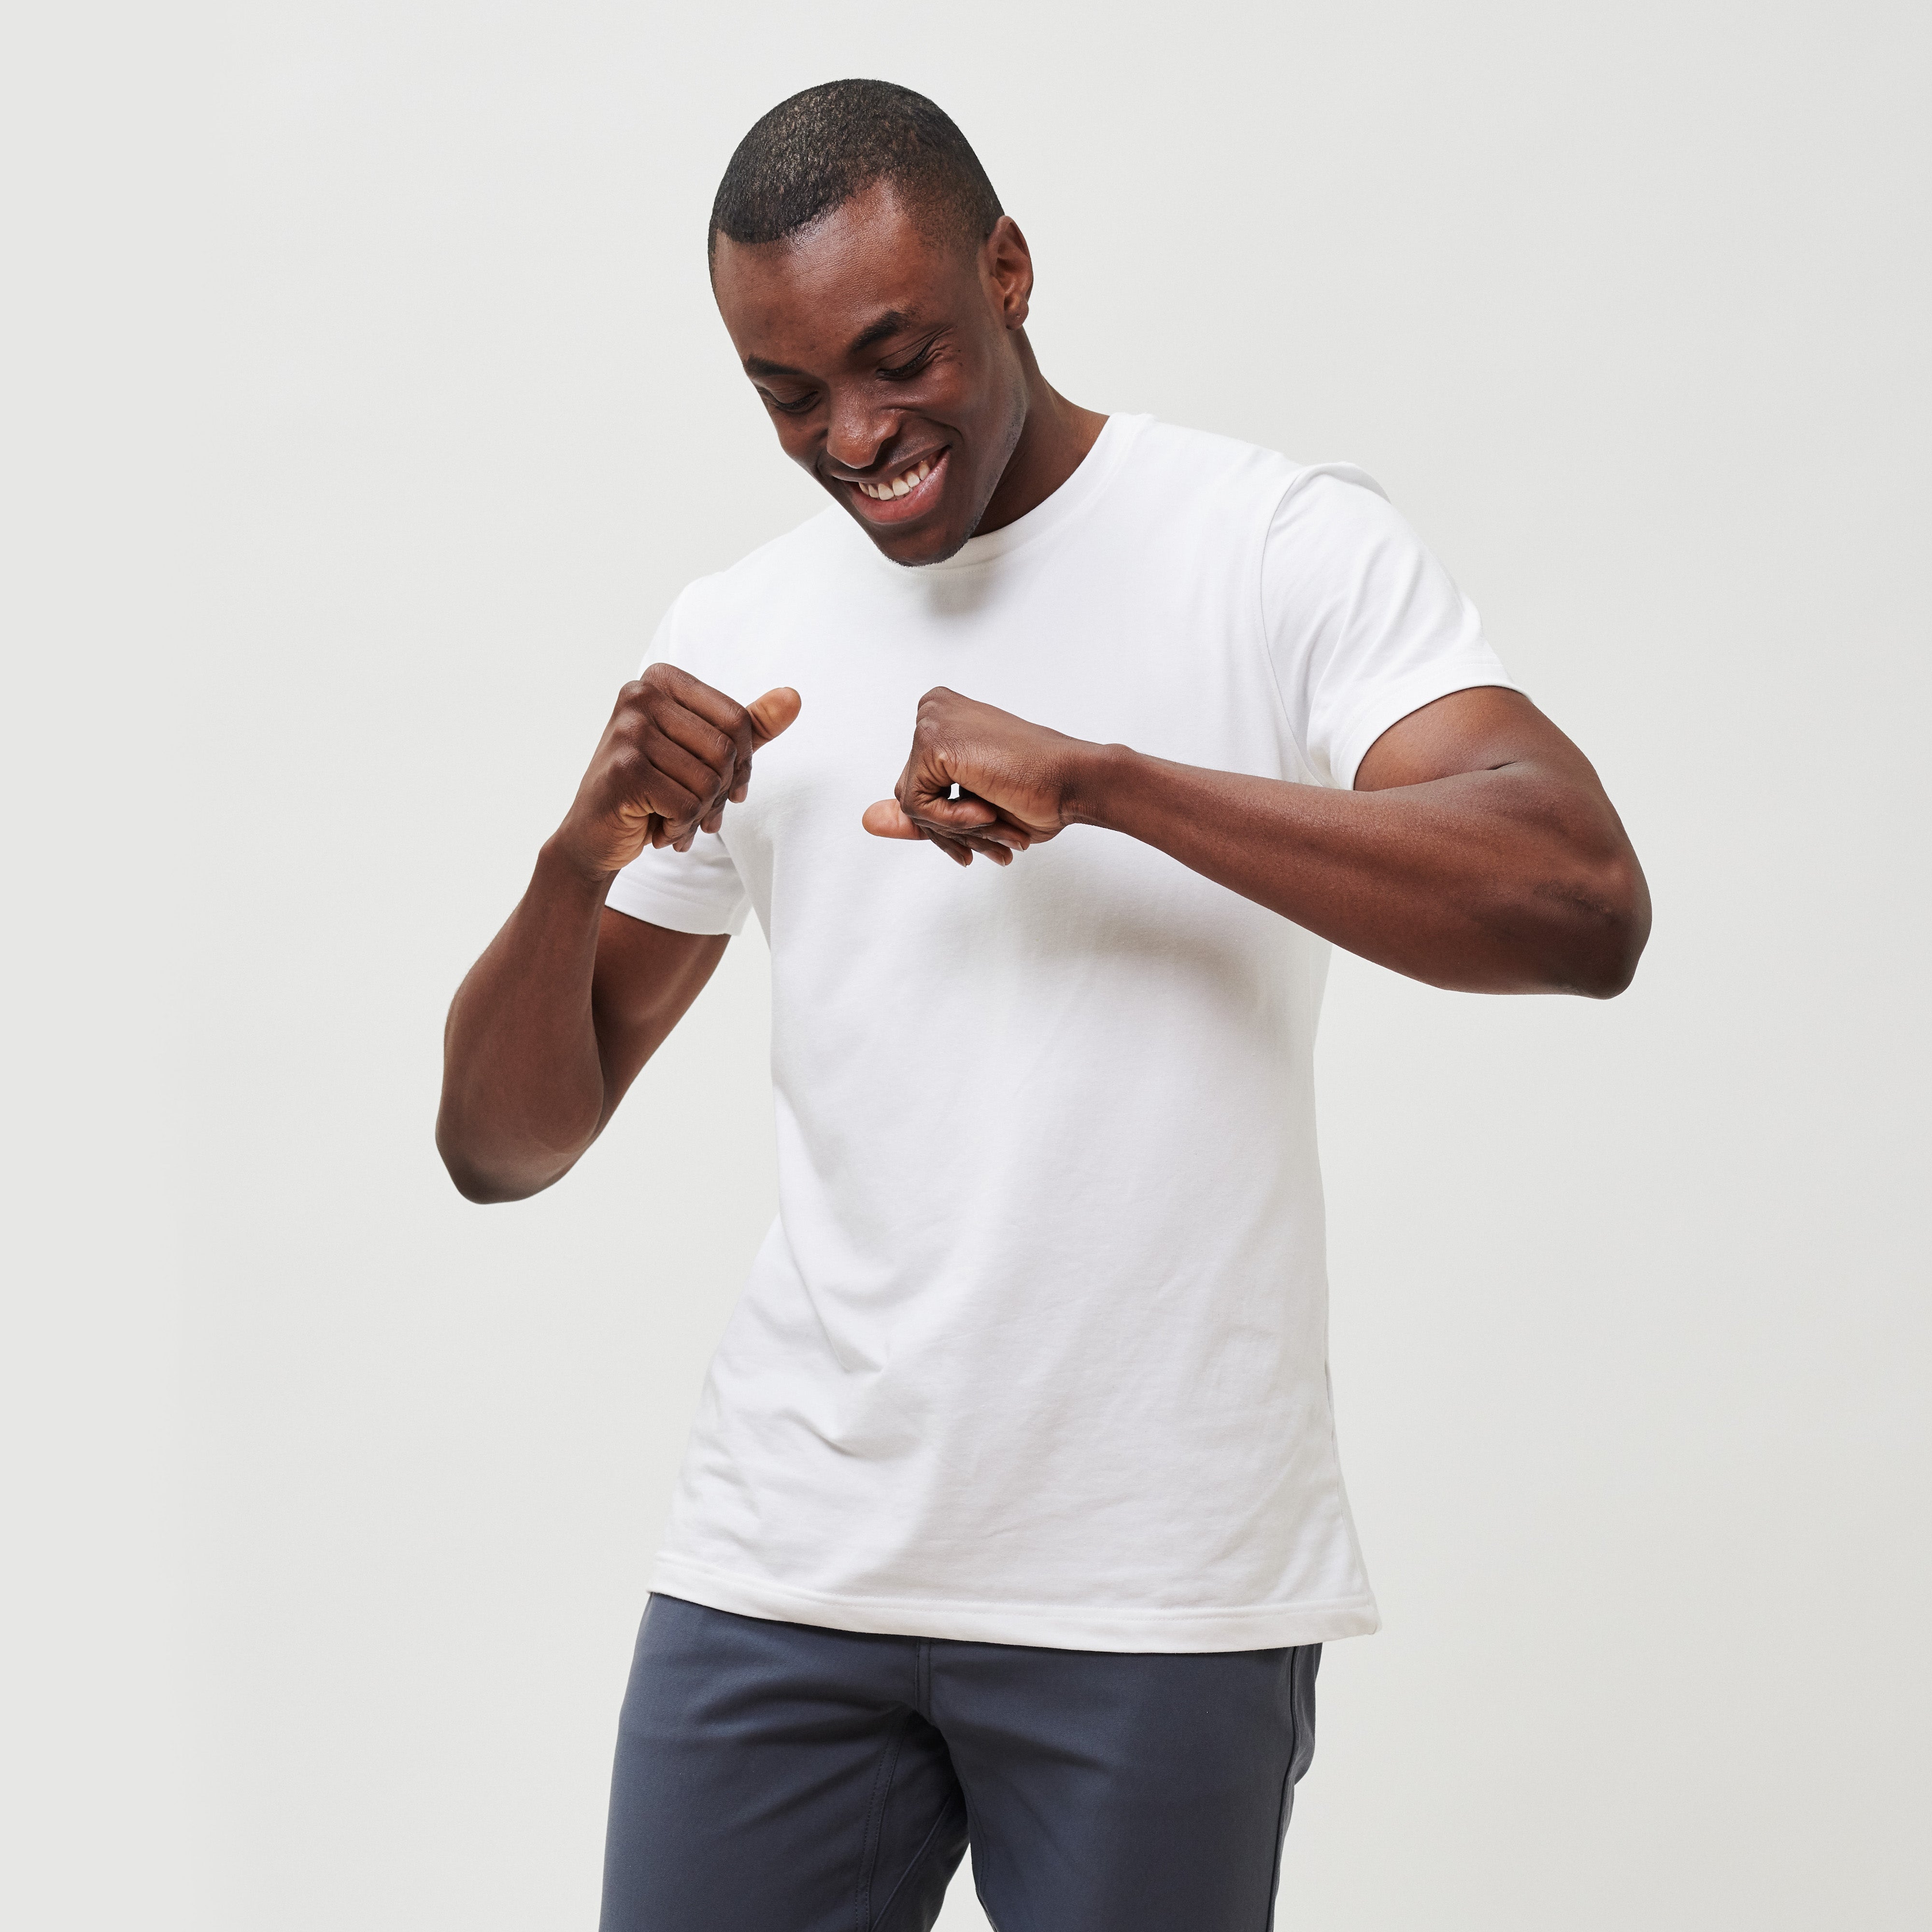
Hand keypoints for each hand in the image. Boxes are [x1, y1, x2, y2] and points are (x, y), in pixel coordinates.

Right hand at [559, 664, 799, 878]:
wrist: (596, 833)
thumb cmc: (653, 787)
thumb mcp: (705, 752)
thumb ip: (748, 725)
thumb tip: (793, 697)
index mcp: (661, 679)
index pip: (736, 719)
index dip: (743, 764)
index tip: (729, 788)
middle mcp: (639, 695)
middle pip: (724, 751)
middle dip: (721, 794)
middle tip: (702, 814)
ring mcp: (628, 730)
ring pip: (708, 781)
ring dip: (700, 815)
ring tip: (678, 822)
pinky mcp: (623, 769)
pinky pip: (686, 805)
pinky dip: (680, 828)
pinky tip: (659, 831)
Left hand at [862, 686, 1095, 866]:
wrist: (1074, 782)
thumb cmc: (1036, 792)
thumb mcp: (968, 811)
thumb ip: (920, 815)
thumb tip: (867, 821)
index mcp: (941, 716)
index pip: (917, 785)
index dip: (949, 819)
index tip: (988, 824)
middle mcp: (931, 710)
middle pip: (909, 793)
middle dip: (950, 829)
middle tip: (997, 840)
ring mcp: (930, 721)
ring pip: (910, 804)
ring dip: (956, 830)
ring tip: (999, 827)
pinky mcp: (932, 741)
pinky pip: (917, 807)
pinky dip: (952, 822)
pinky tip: (987, 808)